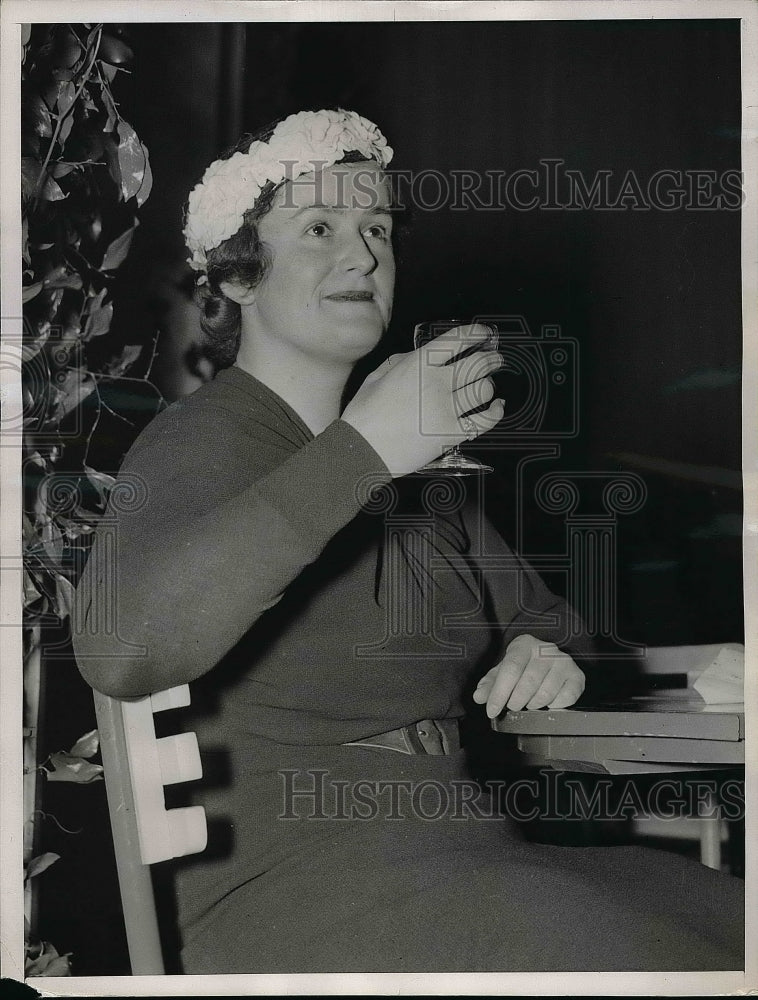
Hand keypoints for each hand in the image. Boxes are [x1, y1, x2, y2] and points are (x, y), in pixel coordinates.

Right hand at [341, 325, 503, 476]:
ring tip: (488, 385)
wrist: (361, 449)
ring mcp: (447, 409)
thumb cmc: (364, 415)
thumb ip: (402, 361)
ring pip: (484, 389)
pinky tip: (496, 407)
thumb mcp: (377, 376)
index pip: (458, 340)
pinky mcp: (452, 434)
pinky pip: (486, 419)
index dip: (477, 334)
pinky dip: (496, 412)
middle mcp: (437, 382)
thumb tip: (420, 356)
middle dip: (491, 358)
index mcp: (419, 364)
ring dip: (489, 385)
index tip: (485, 335)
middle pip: (478, 363)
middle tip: (494, 359)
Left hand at [472, 633, 584, 717]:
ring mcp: (564, 662)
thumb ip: (490, 684)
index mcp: (524, 644)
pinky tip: (547, 702)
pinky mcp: (577, 675)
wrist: (548, 659)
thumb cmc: (522, 666)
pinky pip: (565, 698)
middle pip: (528, 682)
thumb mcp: (503, 671)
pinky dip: (554, 706)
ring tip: (528, 703)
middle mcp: (546, 649)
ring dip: (534, 704)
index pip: (510, 669)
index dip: (499, 693)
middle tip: (512, 706)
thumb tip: (479, 696)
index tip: (491, 710)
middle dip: (516, 701)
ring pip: (546, 693)